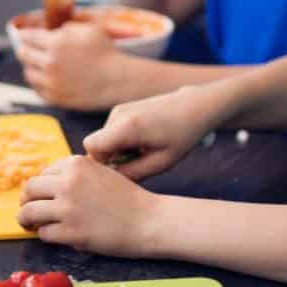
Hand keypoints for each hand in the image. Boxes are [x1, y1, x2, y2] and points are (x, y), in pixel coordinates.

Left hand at [14, 21, 123, 109]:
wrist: (117, 79)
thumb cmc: (106, 52)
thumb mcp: (89, 29)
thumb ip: (67, 27)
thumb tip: (51, 29)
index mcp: (57, 42)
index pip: (28, 36)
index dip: (24, 35)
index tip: (24, 36)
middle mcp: (51, 62)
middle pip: (23, 54)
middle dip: (25, 49)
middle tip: (28, 49)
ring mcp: (52, 82)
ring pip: (28, 72)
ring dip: (32, 67)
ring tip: (39, 65)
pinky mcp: (55, 97)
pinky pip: (37, 89)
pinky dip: (39, 83)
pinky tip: (47, 78)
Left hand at [17, 156, 158, 256]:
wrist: (149, 220)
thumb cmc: (127, 198)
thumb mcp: (100, 172)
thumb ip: (75, 174)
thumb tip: (46, 185)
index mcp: (75, 164)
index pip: (42, 174)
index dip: (39, 188)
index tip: (40, 197)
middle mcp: (68, 182)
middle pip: (29, 190)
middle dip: (25, 202)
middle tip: (28, 212)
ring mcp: (68, 207)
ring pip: (29, 212)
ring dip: (27, 221)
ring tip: (30, 226)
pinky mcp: (71, 232)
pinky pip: (44, 234)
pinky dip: (45, 236)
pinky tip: (55, 236)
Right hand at [83, 86, 218, 179]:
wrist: (195, 106)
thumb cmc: (182, 135)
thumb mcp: (161, 162)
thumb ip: (132, 173)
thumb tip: (110, 181)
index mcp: (127, 127)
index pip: (91, 147)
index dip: (101, 163)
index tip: (121, 169)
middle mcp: (118, 114)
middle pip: (97, 144)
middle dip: (111, 158)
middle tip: (138, 162)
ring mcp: (119, 109)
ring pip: (105, 139)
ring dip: (119, 150)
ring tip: (146, 150)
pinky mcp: (122, 108)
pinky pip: (112, 132)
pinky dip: (123, 141)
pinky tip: (145, 141)